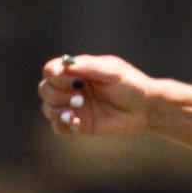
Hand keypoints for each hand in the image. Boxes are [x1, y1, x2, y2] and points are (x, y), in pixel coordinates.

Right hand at [40, 54, 155, 135]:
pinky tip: (77, 124)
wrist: (146, 109)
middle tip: (79, 99)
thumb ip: (88, 67)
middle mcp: (72, 88)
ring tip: (75, 113)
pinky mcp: (79, 125)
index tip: (75, 82)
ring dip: (57, 110)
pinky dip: (63, 125)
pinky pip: (58, 127)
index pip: (51, 70)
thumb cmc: (131, 85)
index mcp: (77, 72)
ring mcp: (74, 107)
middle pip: (45, 89)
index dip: (55, 76)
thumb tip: (65, 65)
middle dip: (56, 94)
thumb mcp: (111, 72)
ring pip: (48, 108)